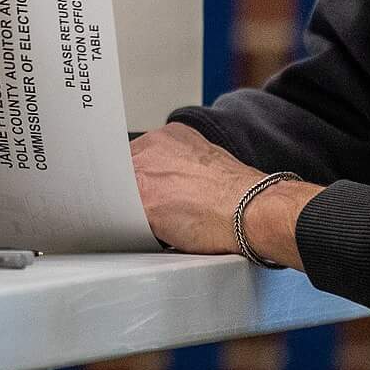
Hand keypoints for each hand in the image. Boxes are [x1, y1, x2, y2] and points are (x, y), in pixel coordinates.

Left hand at [130, 123, 317, 267]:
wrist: (250, 209)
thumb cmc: (238, 194)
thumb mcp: (207, 163)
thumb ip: (180, 166)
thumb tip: (167, 185)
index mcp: (169, 136)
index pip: (138, 156)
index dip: (142, 179)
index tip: (148, 191)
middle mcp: (153, 147)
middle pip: (123, 172)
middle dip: (131, 192)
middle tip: (151, 209)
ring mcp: (145, 173)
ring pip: (119, 194)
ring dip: (129, 208)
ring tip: (156, 222)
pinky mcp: (144, 202)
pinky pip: (122, 217)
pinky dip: (130, 228)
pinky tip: (152, 234)